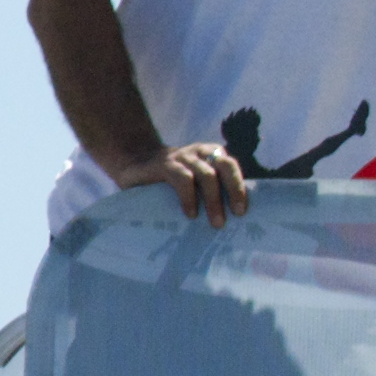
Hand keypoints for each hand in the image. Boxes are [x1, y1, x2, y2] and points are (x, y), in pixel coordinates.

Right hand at [133, 138, 251, 225]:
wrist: (133, 163)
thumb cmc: (167, 179)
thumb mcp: (192, 180)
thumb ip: (208, 189)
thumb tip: (230, 217)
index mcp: (210, 155)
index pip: (231, 166)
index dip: (239, 186)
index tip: (242, 211)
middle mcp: (200, 152)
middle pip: (225, 166)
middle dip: (234, 190)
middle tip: (237, 214)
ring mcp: (183, 157)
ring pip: (207, 175)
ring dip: (214, 200)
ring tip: (216, 222)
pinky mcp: (165, 164)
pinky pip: (183, 180)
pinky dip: (190, 198)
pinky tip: (191, 214)